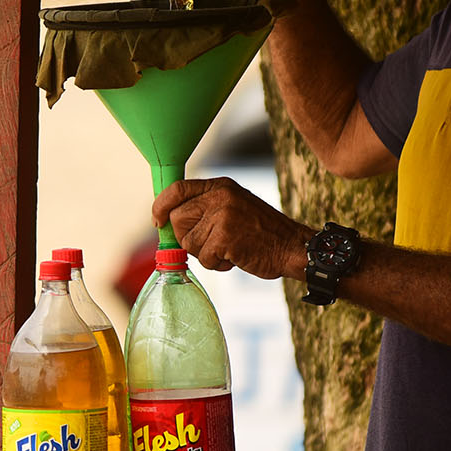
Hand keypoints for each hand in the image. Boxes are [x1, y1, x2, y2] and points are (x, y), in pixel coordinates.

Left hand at [152, 177, 310, 279]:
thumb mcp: (233, 207)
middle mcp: (220, 196)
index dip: (161, 205)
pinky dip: (217, 264)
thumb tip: (168, 220)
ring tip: (229, 250)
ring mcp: (223, 215)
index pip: (177, 189)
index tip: (157, 220)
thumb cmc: (261, 233)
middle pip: (177, 219)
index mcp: (220, 186)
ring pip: (188, 242)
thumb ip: (205, 208)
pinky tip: (235, 258)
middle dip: (187, 238)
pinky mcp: (226, 236)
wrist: (293, 247)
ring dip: (205, 254)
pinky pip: (204, 257)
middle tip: (210, 244)